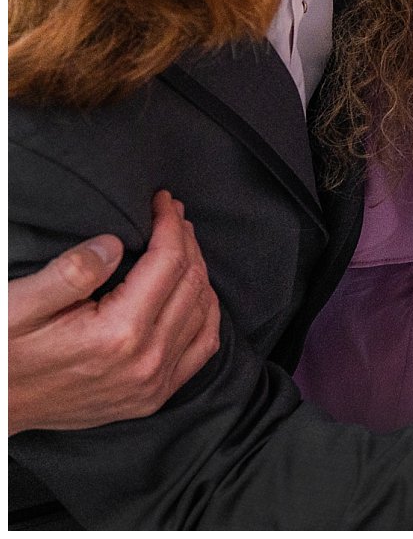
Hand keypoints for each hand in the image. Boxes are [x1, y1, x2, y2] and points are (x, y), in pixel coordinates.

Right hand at [8, 191, 220, 433]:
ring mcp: (152, 384)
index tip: (164, 200)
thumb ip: (69, 273)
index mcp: (118, 333)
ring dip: (198, 271)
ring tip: (182, 243)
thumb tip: (114, 244)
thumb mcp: (17, 307)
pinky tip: (197, 292)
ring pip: (202, 311)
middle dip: (186, 241)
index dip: (171, 224)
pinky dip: (206, 313)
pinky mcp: (152, 398)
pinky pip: (202, 348)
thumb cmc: (4, 353)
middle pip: (190, 282)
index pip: (168, 262)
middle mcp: (145, 360)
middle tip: (174, 215)